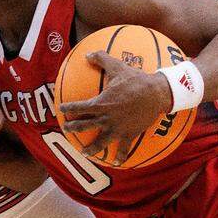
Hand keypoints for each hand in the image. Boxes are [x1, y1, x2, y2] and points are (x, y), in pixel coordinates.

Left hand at [58, 51, 172, 164]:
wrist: (156, 94)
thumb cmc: (136, 80)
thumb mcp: (117, 66)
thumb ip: (101, 59)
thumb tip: (88, 54)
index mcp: (101, 103)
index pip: (80, 107)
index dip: (69, 108)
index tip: (61, 109)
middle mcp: (106, 118)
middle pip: (85, 125)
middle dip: (73, 127)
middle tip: (66, 129)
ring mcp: (117, 128)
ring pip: (100, 141)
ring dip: (91, 148)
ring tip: (84, 152)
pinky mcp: (129, 134)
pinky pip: (123, 148)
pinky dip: (120, 156)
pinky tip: (117, 162)